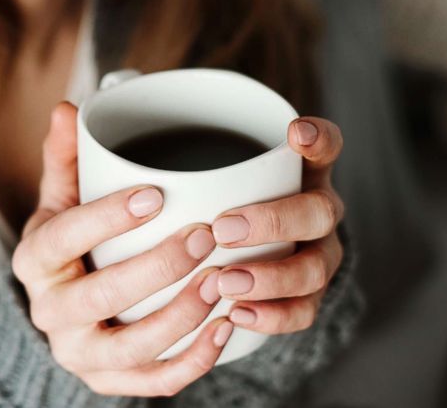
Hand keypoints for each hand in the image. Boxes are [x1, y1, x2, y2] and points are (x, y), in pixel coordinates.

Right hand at [12, 102, 231, 396]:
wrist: (66, 309)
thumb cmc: (72, 242)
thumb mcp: (63, 199)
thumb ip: (68, 157)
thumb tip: (70, 109)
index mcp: (34, 259)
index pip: (64, 238)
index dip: (107, 217)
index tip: (156, 195)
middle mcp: (48, 312)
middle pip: (100, 296)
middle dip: (157, 269)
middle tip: (204, 238)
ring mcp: (77, 353)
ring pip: (130, 346)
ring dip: (181, 315)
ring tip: (222, 281)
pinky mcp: (108, 382)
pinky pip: (153, 382)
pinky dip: (193, 361)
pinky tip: (227, 327)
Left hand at [210, 117, 345, 334]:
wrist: (247, 258)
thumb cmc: (221, 203)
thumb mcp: (212, 175)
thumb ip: (192, 161)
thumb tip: (122, 131)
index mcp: (302, 176)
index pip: (324, 148)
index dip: (318, 139)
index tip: (294, 133)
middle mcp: (318, 214)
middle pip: (318, 213)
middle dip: (273, 221)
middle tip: (223, 229)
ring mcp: (318, 258)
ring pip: (312, 269)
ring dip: (269, 277)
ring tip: (225, 282)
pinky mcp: (308, 299)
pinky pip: (302, 312)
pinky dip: (271, 316)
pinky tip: (236, 314)